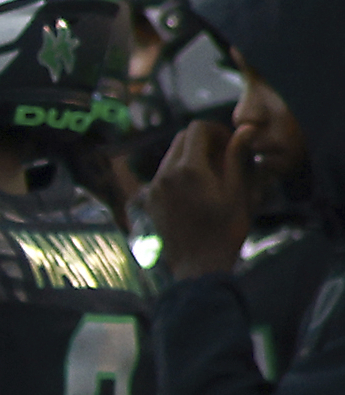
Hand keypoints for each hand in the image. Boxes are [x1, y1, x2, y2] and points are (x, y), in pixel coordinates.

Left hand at [147, 118, 259, 277]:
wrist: (198, 265)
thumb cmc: (224, 231)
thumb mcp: (238, 192)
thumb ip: (238, 157)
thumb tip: (245, 129)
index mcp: (188, 169)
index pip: (197, 129)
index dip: (217, 130)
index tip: (230, 144)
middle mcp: (164, 175)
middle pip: (182, 139)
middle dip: (204, 141)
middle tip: (223, 158)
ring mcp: (153, 188)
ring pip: (171, 155)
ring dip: (191, 156)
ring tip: (212, 175)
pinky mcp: (149, 200)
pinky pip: (163, 174)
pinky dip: (179, 172)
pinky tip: (196, 189)